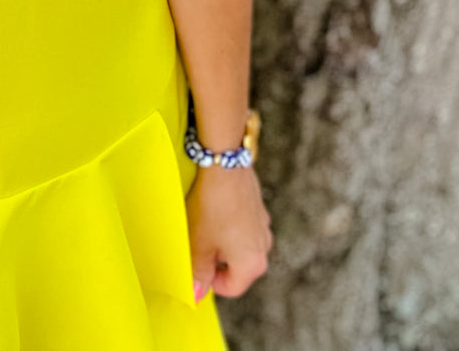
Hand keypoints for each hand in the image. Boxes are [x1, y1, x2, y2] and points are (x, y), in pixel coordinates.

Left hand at [186, 163, 271, 301]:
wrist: (225, 163)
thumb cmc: (212, 205)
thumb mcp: (199, 243)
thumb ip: (198, 273)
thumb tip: (196, 295)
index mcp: (252, 264)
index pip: (231, 288)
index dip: (209, 282)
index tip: (195, 264)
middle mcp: (264, 247)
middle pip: (237, 268)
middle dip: (215, 260)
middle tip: (196, 242)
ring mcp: (263, 226)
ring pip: (239, 246)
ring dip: (222, 241)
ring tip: (204, 223)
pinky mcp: (259, 208)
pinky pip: (243, 227)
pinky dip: (229, 225)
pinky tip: (215, 208)